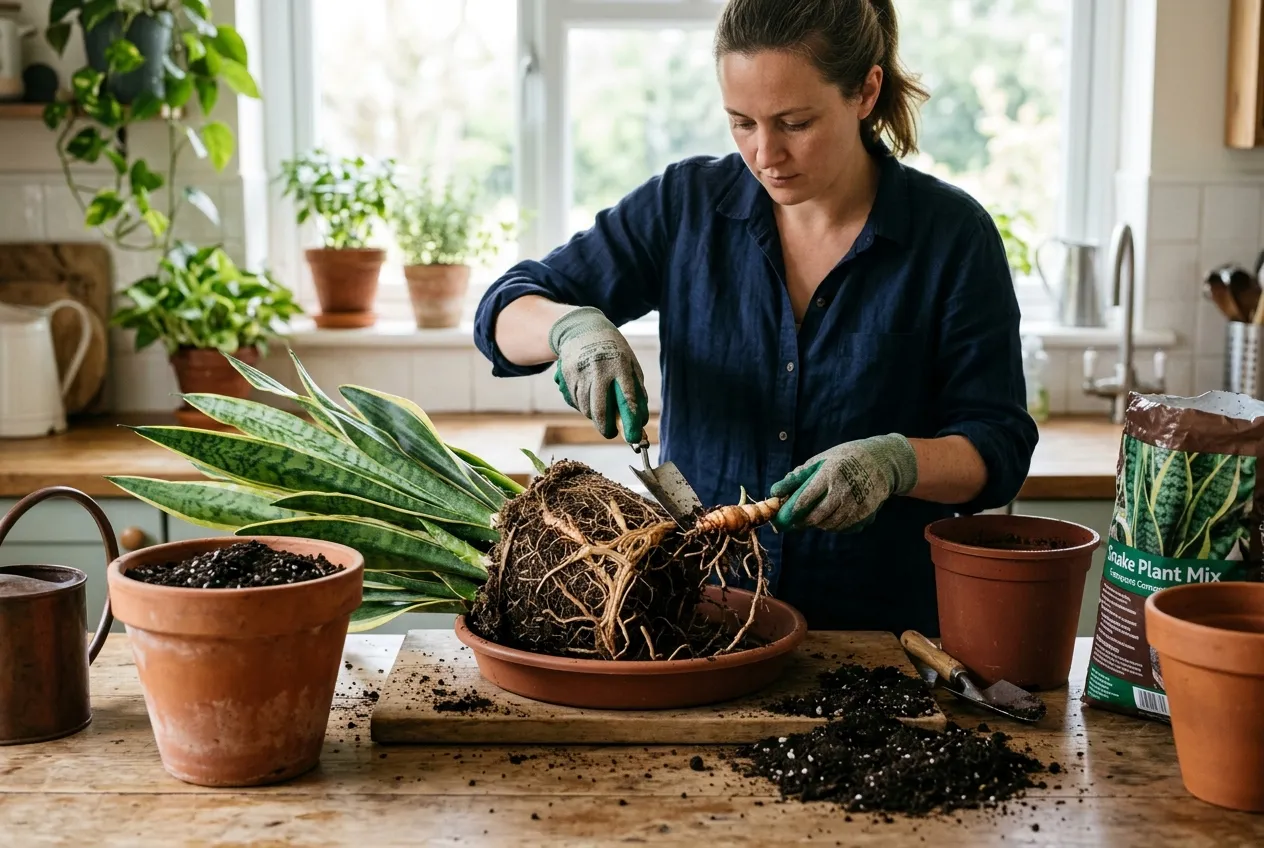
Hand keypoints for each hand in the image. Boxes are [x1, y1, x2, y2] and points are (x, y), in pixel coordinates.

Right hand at [548, 306, 648, 442]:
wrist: (583, 329)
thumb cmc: (613, 350)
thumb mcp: (630, 364)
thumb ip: (636, 390)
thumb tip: (640, 419)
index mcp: (620, 366)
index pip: (627, 398)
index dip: (630, 421)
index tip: (632, 437)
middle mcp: (599, 369)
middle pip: (600, 410)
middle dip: (606, 428)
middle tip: (610, 432)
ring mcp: (581, 372)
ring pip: (586, 409)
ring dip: (594, 417)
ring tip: (601, 412)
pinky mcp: (567, 376)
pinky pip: (575, 401)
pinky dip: (583, 407)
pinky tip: (588, 399)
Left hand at [769, 434, 918, 531]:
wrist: (880, 460)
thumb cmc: (844, 458)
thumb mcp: (821, 460)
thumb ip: (798, 476)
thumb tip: (776, 491)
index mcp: (829, 474)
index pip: (805, 499)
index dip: (792, 512)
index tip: (782, 518)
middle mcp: (842, 491)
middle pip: (817, 517)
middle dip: (803, 522)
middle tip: (795, 523)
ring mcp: (856, 504)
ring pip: (830, 525)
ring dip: (819, 525)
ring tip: (814, 518)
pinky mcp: (866, 513)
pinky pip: (845, 528)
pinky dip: (835, 526)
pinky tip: (832, 517)